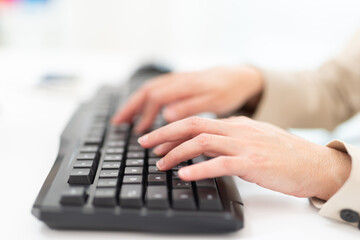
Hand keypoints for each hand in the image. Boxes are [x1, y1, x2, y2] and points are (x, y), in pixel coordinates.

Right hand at [111, 66, 262, 132]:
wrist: (241, 76)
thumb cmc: (229, 91)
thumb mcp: (215, 101)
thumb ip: (191, 107)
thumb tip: (166, 115)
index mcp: (185, 85)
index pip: (156, 98)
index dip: (145, 115)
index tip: (139, 133)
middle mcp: (177, 80)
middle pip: (147, 91)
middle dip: (130, 107)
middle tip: (116, 123)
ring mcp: (177, 79)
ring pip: (150, 88)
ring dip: (135, 103)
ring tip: (124, 118)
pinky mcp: (179, 82)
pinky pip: (156, 89)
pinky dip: (145, 99)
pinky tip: (142, 109)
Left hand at [138, 116, 350, 200]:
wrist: (313, 163)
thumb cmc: (283, 153)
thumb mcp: (252, 138)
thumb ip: (229, 138)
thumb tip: (204, 146)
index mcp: (235, 124)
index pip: (196, 122)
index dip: (171, 130)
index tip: (155, 141)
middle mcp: (236, 130)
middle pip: (192, 125)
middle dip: (164, 134)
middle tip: (144, 144)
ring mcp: (244, 145)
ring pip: (201, 142)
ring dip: (176, 153)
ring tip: (160, 164)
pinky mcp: (253, 163)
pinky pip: (220, 164)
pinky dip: (199, 168)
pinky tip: (184, 175)